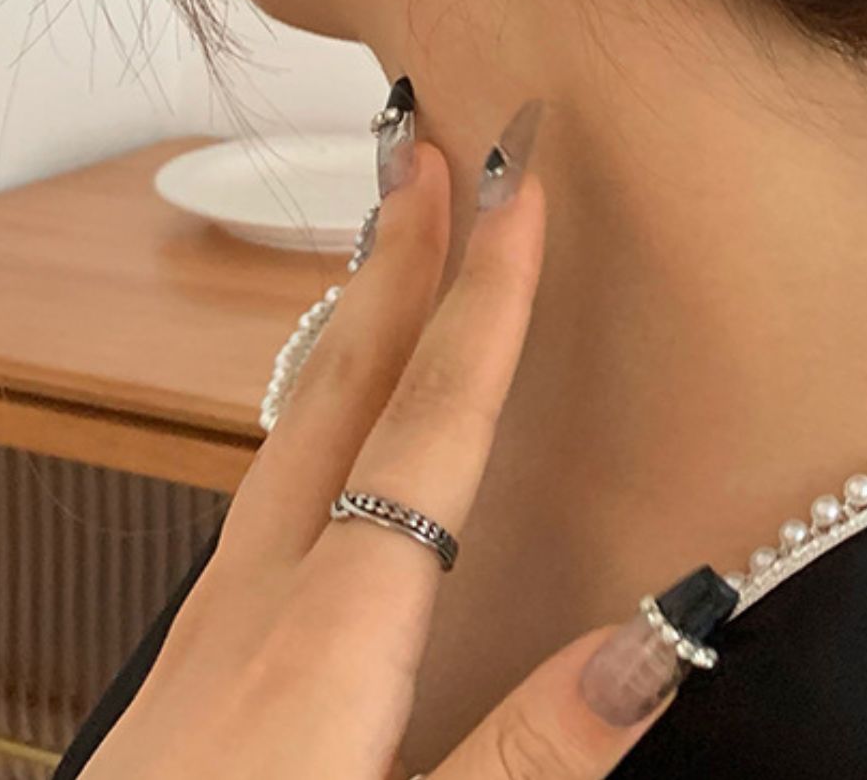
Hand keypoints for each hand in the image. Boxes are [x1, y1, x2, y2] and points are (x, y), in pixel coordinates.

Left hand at [81, 121, 731, 779]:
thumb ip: (542, 746)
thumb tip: (675, 624)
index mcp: (338, 633)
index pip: (435, 420)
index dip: (490, 296)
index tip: (519, 183)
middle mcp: (265, 600)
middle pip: (346, 386)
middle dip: (402, 257)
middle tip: (431, 146)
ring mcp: (212, 629)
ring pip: (294, 425)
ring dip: (356, 317)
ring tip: (394, 243)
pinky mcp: (191, 668)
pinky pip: (271, 484)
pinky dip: (317, 404)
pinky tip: (329, 422)